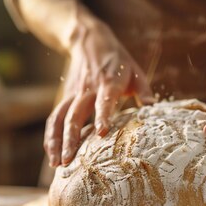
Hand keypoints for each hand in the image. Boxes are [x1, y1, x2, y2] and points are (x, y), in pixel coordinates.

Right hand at [44, 20, 153, 166]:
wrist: (90, 41)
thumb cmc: (118, 61)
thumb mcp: (136, 71)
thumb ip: (145, 91)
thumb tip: (154, 108)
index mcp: (109, 82)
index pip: (104, 101)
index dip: (102, 116)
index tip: (101, 133)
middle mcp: (88, 89)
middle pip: (75, 115)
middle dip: (71, 138)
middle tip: (68, 160)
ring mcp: (74, 94)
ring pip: (60, 118)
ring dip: (56, 141)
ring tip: (56, 164)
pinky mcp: (66, 97)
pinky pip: (55, 117)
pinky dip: (51, 136)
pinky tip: (51, 153)